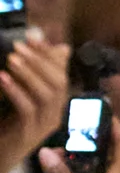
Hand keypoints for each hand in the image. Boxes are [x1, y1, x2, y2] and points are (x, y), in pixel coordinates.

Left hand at [0, 34, 70, 172]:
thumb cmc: (7, 124)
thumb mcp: (20, 94)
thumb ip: (33, 74)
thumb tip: (52, 47)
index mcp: (57, 103)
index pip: (62, 73)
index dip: (48, 54)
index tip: (32, 37)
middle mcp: (55, 114)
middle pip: (59, 83)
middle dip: (39, 61)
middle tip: (18, 47)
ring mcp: (44, 126)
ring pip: (47, 95)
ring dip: (28, 74)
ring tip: (11, 60)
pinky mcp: (29, 135)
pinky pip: (28, 109)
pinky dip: (15, 90)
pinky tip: (2, 77)